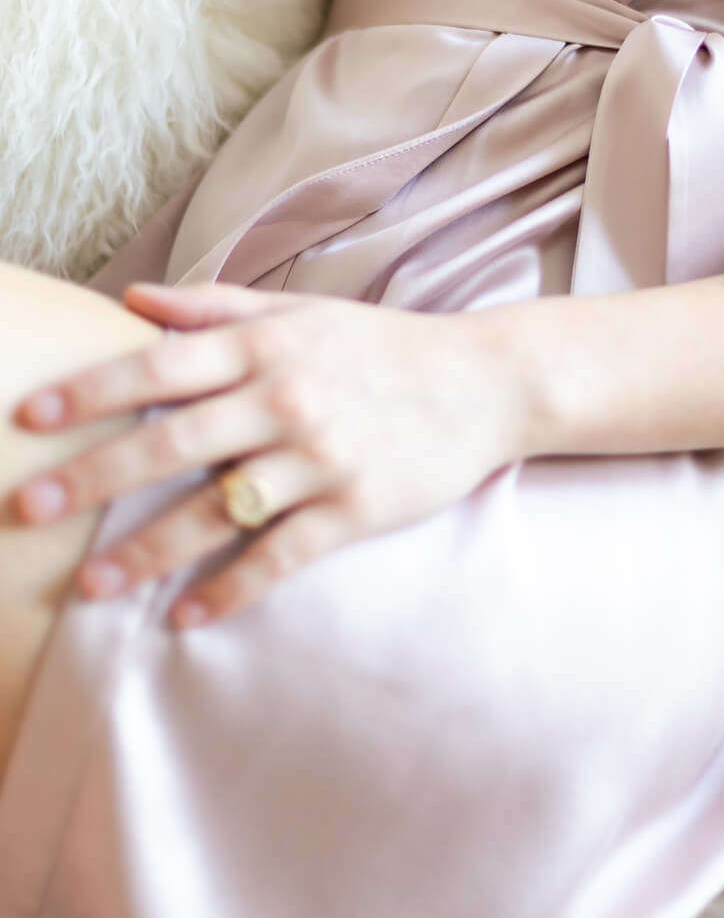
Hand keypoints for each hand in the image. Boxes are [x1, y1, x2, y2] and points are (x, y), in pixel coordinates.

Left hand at [10, 282, 523, 629]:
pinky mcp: (356, 510)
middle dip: (94, 477)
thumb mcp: (300, 314)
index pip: (161, 366)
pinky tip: (185, 616)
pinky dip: (231, 589)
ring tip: (89, 584)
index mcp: (267, 347)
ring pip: (217, 511)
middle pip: (173, 441)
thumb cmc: (380, 346)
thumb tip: (133, 301)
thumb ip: (214, 308)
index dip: (92, 390)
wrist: (483, 383)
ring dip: (147, 551)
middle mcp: (288, 399)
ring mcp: (322, 458)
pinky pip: (281, 557)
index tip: (30, 415)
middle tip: (28, 508)